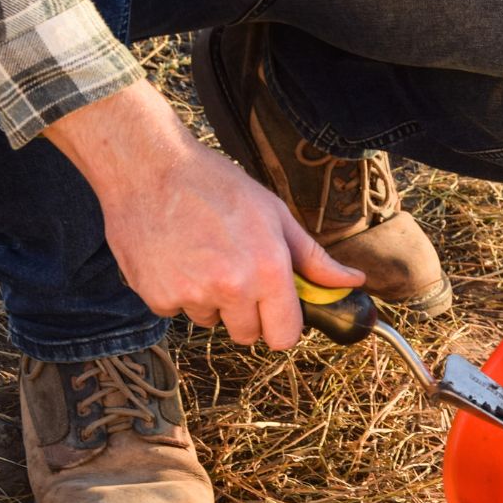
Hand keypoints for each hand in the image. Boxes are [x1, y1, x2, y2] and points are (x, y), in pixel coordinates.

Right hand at [44, 80, 363, 349]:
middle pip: (247, 335)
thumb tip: (354, 282)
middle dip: (245, 312)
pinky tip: (173, 255)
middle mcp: (232, 288)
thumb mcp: (275, 215)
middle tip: (232, 270)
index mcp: (268, 271)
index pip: (285, 336)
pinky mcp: (157, 296)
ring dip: (208, 299)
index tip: (273, 310)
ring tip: (199, 254)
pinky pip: (175, 310)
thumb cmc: (215, 185)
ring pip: (210, 320)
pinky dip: (174, 290)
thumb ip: (314, 259)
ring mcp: (191, 295)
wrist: (148, 166)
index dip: (280, 324)